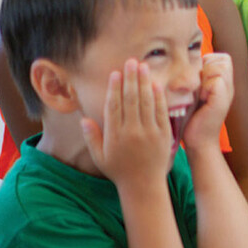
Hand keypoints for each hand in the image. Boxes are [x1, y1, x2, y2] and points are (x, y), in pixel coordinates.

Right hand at [81, 59, 172, 184]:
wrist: (144, 185)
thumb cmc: (118, 170)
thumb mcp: (99, 156)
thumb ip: (91, 137)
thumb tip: (83, 118)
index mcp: (115, 135)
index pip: (114, 106)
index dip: (114, 88)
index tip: (115, 73)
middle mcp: (132, 132)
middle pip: (131, 100)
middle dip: (131, 79)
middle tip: (131, 61)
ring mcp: (150, 132)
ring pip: (146, 103)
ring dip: (144, 83)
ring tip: (143, 67)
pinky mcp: (164, 135)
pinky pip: (160, 112)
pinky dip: (158, 98)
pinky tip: (155, 85)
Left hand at [181, 52, 233, 151]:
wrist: (198, 141)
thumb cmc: (192, 118)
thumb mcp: (194, 93)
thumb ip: (196, 78)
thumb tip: (184, 61)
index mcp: (222, 83)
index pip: (223, 58)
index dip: (209, 61)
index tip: (198, 77)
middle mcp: (228, 86)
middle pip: (224, 60)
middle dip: (208, 67)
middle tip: (198, 85)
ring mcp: (227, 93)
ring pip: (220, 67)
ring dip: (206, 76)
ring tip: (199, 92)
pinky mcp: (222, 101)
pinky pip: (217, 81)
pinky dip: (205, 87)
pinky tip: (200, 99)